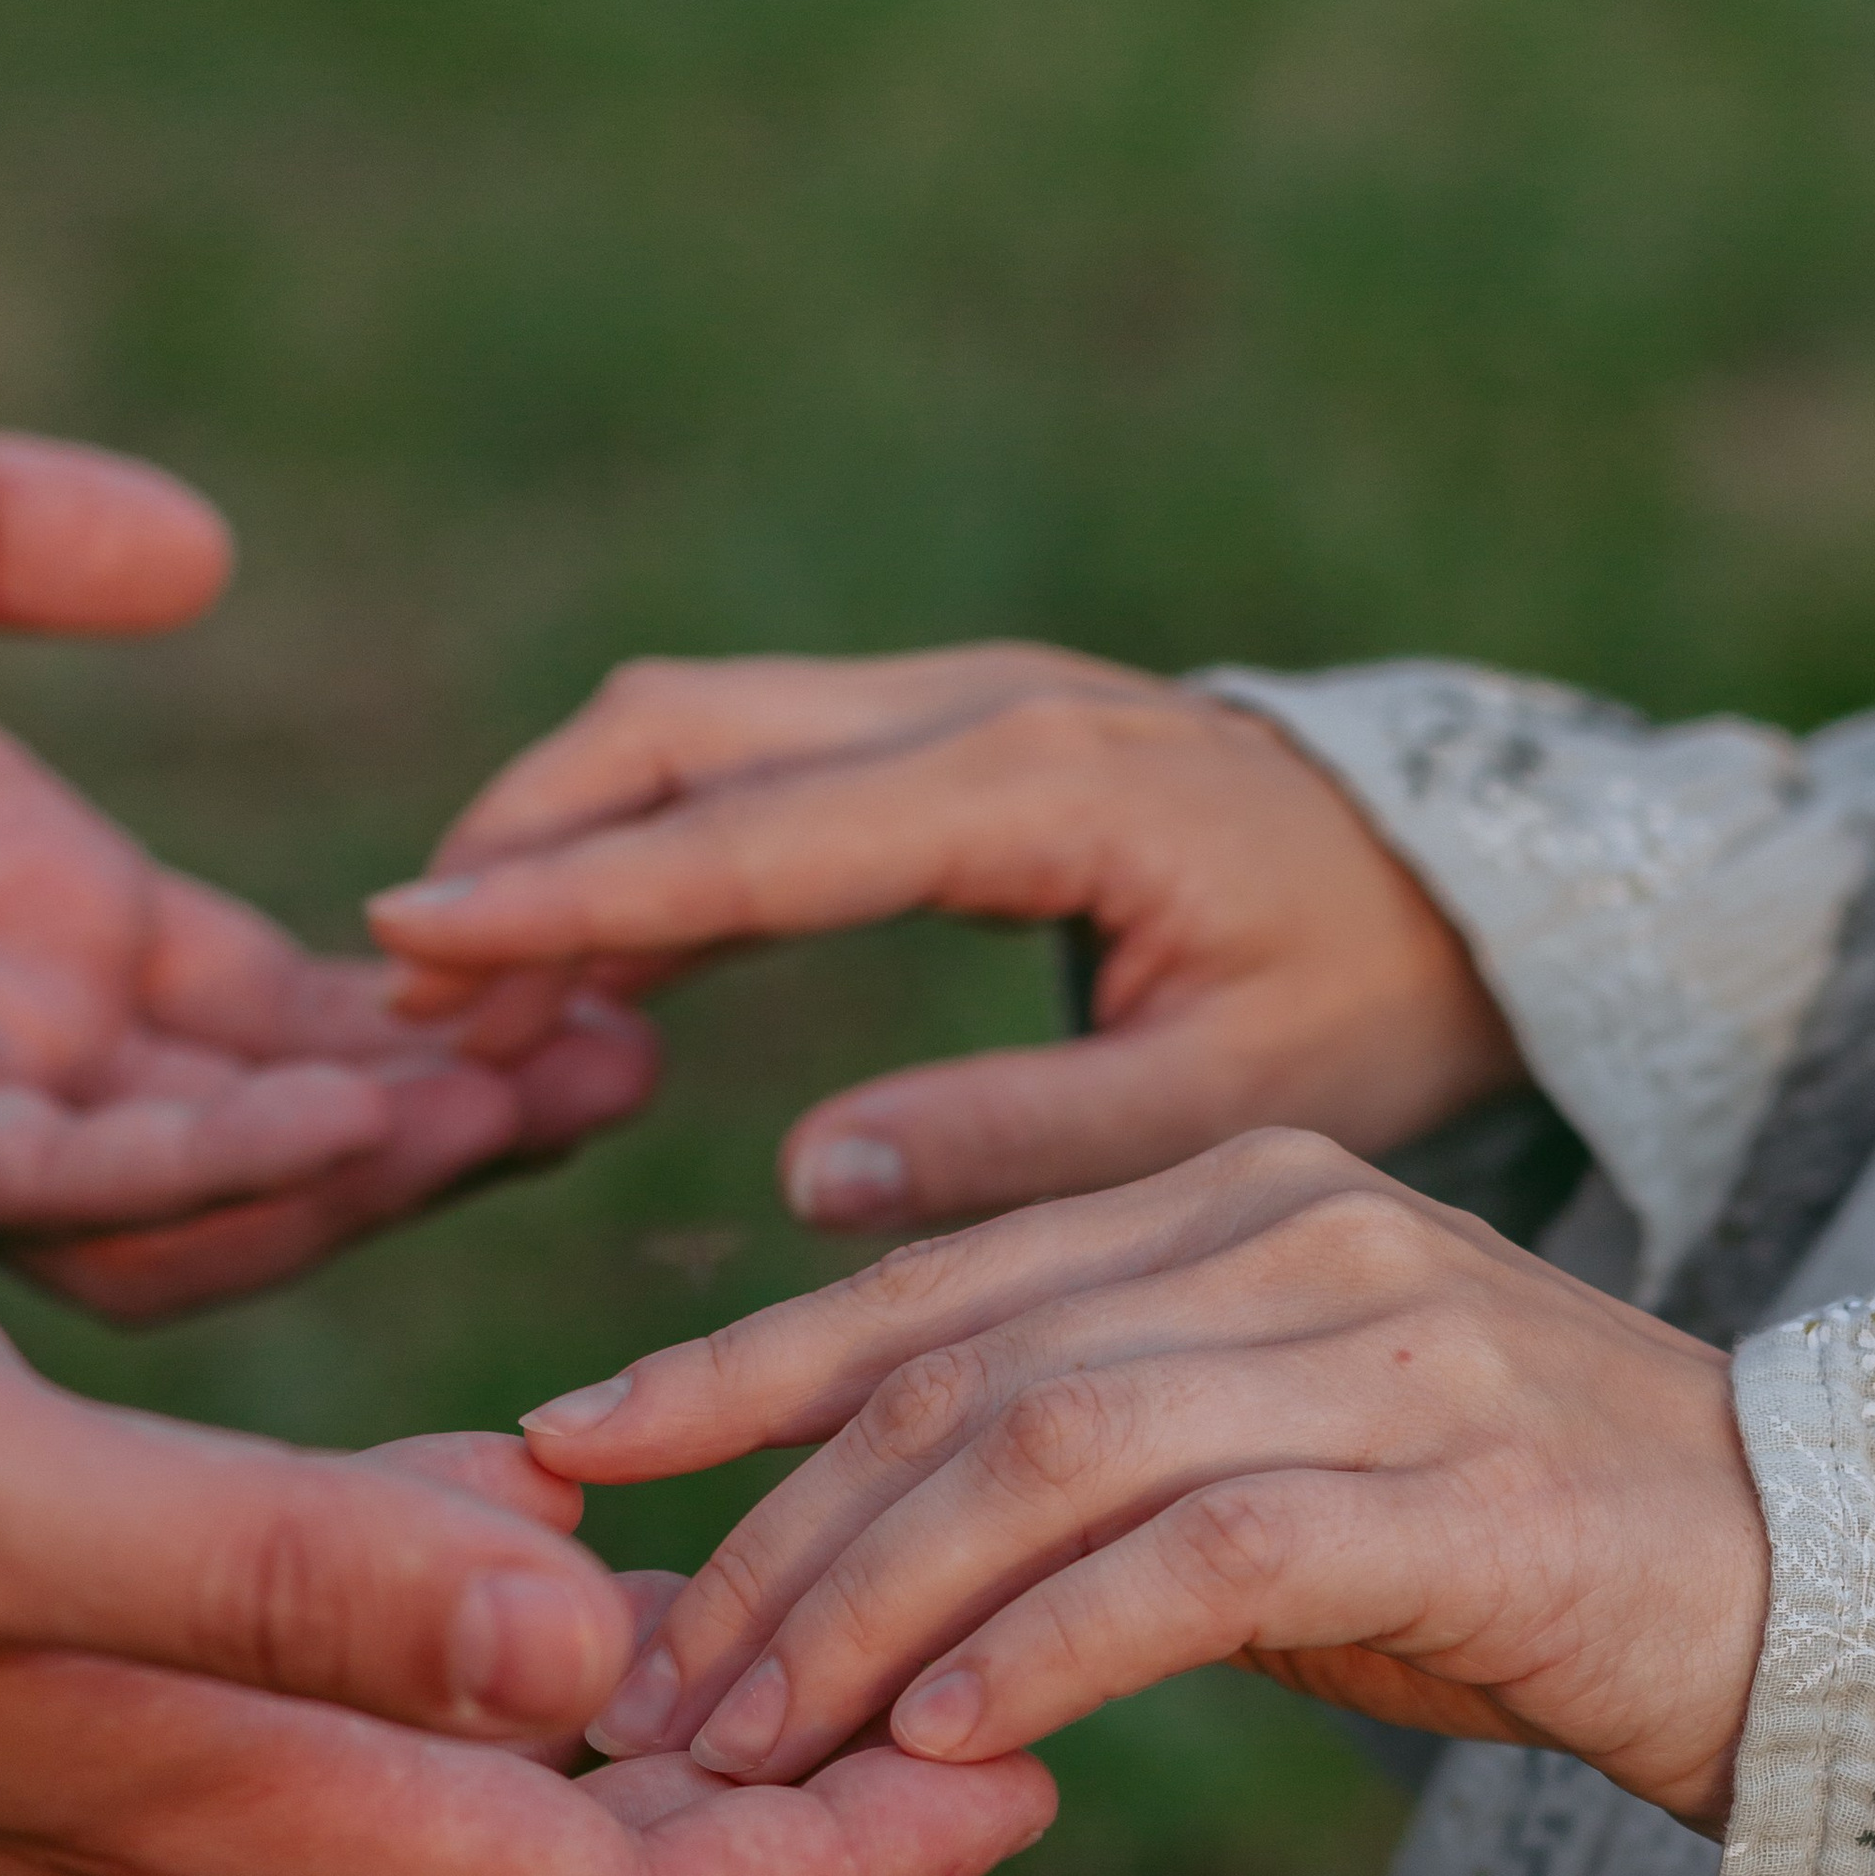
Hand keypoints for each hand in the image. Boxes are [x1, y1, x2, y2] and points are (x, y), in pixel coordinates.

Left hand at [0, 398, 658, 1318]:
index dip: (439, 1008)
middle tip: (634, 1048)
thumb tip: (194, 553)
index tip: (599, 960)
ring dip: (374, 1164)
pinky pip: (59, 1192)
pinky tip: (352, 1102)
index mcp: (16, 933)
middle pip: (278, 1148)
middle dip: (461, 1114)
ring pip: (198, 1210)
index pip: (276, 1021)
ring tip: (541, 1084)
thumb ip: (4, 527)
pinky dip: (214, 1161)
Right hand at [0, 1193, 1049, 1875]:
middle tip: (1007, 1691)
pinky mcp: (107, 1622)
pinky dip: (510, 1607)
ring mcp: (163, 1720)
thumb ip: (278, 1580)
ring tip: (849, 1599)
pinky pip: (371, 1655)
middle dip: (807, 1812)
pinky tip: (573, 1512)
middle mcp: (224, 1790)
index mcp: (229, 1792)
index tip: (1029, 1784)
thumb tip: (583, 1670)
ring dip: (673, 1716)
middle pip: (587, 1868)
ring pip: (490, 1767)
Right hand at [368, 646, 1520, 1229]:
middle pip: (684, 727)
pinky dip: (649, 846)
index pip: (757, 831)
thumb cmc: (1374, 1004)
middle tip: (397, 989)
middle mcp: (985, 704)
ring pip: (700, 727)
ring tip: (458, 995)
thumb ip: (1027, 1141)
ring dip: (569, 838)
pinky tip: (586, 972)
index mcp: (1044, 785)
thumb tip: (806, 1176)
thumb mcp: (1235, 1107)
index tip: (414, 939)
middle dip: (527, 844)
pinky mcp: (954, 733)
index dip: (578, 891)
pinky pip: (756, 762)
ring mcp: (963, 699)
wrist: (1477, 884)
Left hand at [523, 1131, 1769, 1838]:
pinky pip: (1197, 1556)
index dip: (734, 1370)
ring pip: (1047, 1450)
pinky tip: (946, 1740)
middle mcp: (1300, 1233)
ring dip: (871, 1607)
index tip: (570, 1453)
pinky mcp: (1462, 1487)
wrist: (1835, 1593)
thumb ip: (1111, 1477)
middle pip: (957, 1368)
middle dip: (771, 1530)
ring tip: (757, 1742)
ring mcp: (1389, 1347)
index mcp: (1240, 1197)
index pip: (933, 1279)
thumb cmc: (1536, 1560)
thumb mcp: (1291, 1482)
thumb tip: (892, 1598)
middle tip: (649, 1684)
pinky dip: (1047, 1649)